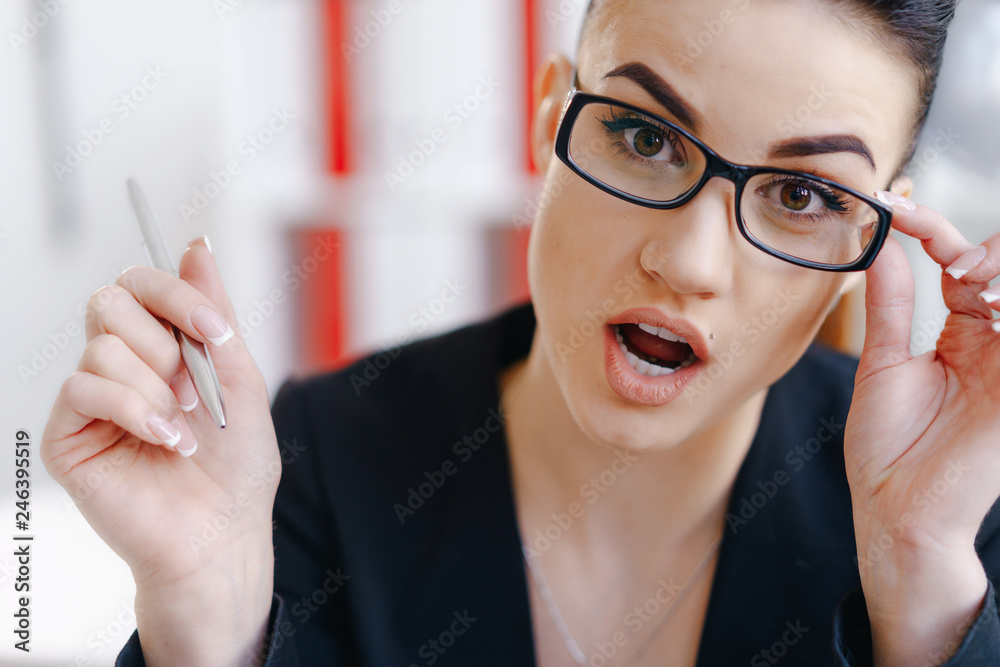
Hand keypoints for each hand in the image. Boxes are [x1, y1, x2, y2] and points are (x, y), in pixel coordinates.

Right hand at [41, 238, 278, 665]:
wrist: (223, 532)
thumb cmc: (237, 464)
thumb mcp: (240, 378)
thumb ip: (214, 313)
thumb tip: (197, 246)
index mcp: (162, 345)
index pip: (143, 283)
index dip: (177, 294)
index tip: (215, 329)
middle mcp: (123, 364)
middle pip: (111, 300)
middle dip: (166, 342)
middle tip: (194, 389)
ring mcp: (93, 397)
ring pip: (103, 346)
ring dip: (159, 389)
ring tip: (184, 427)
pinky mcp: (68, 433)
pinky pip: (84, 387)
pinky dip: (136, 411)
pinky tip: (165, 440)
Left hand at [845, 192, 999, 664]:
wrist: (895, 508)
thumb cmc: (887, 446)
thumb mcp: (883, 364)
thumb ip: (891, 307)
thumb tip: (882, 249)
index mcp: (964, 332)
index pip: (961, 262)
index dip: (932, 229)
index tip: (892, 204)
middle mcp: (998, 341)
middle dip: (986, 248)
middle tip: (951, 262)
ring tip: (969, 277)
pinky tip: (992, 302)